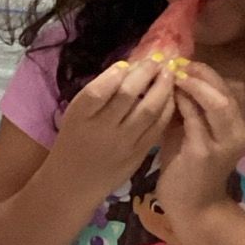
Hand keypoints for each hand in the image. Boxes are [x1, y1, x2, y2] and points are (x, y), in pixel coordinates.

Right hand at [49, 57, 176, 197]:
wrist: (73, 182)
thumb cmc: (73, 141)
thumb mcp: (75, 115)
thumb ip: (97, 94)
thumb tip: (127, 68)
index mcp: (80, 117)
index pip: (100, 89)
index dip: (117, 72)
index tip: (128, 63)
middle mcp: (102, 129)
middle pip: (128, 95)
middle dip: (146, 73)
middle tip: (157, 61)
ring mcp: (123, 143)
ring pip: (149, 109)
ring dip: (163, 88)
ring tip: (168, 74)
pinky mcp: (138, 154)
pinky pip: (158, 127)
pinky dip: (167, 108)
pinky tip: (170, 97)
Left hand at [155, 62, 244, 226]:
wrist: (192, 207)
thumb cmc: (186, 168)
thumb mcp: (189, 132)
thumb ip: (186, 109)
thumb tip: (170, 77)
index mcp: (236, 125)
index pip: (233, 87)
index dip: (210, 72)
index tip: (186, 61)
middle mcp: (237, 131)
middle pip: (228, 90)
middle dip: (203, 73)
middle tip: (179, 63)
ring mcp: (224, 143)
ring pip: (218, 102)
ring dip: (195, 84)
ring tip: (174, 74)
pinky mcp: (204, 152)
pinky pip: (195, 120)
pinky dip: (182, 103)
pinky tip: (168, 95)